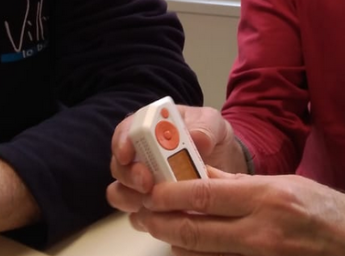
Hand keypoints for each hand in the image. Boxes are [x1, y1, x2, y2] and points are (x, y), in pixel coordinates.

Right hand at [107, 105, 246, 213]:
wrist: (225, 164)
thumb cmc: (213, 138)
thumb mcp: (214, 125)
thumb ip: (205, 127)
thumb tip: (197, 138)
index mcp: (149, 128)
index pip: (125, 132)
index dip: (122, 142)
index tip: (127, 154)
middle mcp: (139, 156)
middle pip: (119, 166)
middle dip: (129, 175)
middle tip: (147, 183)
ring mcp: (142, 183)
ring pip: (120, 193)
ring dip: (133, 198)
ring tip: (155, 203)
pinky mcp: (150, 207)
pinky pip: (137, 217)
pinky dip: (145, 218)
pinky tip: (163, 218)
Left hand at [124, 169, 344, 255]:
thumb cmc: (323, 208)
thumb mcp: (281, 183)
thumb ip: (237, 182)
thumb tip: (199, 173)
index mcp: (267, 198)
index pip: (207, 196)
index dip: (173, 195)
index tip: (151, 191)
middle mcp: (263, 230)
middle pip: (198, 230)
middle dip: (162, 223)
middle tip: (140, 214)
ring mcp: (262, 255)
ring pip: (204, 251)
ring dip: (174, 240)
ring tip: (153, 227)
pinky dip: (199, 254)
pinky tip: (183, 246)